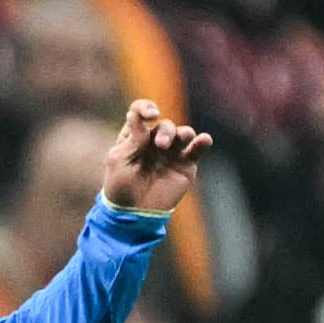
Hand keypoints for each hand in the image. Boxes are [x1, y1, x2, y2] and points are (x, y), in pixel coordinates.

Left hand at [100, 100, 211, 214]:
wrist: (133, 214)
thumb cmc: (120, 188)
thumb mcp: (119, 161)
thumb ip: (132, 139)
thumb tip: (138, 115)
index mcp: (134, 137)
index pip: (141, 113)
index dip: (146, 108)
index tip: (150, 114)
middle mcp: (154, 141)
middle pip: (164, 125)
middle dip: (165, 131)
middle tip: (161, 145)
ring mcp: (172, 152)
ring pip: (182, 133)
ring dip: (183, 133)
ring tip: (180, 139)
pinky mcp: (185, 164)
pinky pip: (197, 149)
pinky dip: (202, 142)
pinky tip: (204, 140)